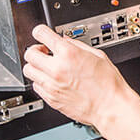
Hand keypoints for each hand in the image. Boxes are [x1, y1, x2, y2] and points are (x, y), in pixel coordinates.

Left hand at [23, 25, 139, 129]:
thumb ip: (77, 45)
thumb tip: (65, 40)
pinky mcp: (51, 99)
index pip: (41, 34)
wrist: (110, 107)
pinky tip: (52, 80)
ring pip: (28, 70)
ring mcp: (52, 85)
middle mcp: (57, 69)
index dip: (40, 32)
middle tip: (44, 52)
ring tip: (46, 67)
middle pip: (29, 53)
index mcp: (69, 54)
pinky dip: (40, 81)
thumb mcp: (98, 55)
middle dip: (36, 50)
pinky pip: (36, 86)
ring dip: (35, 66)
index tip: (41, 34)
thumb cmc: (109, 84)